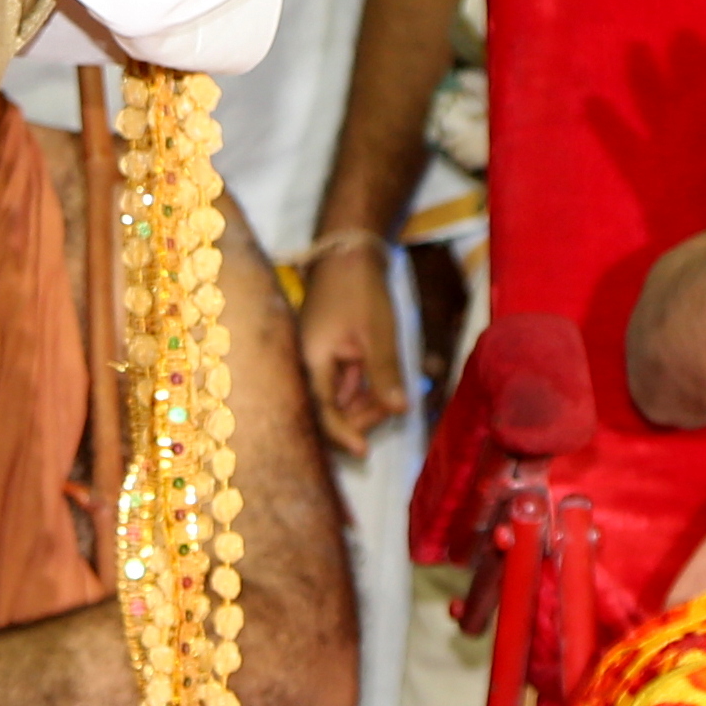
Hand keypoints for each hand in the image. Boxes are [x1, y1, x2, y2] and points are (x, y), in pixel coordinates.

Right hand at [298, 240, 403, 459]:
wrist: (347, 254)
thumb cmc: (361, 290)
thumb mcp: (379, 332)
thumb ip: (385, 372)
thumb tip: (400, 410)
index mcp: (310, 360)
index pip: (322, 411)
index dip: (343, 434)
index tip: (365, 451)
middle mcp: (305, 365)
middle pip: (327, 412)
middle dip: (359, 417)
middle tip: (393, 406)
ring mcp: (313, 361)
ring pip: (335, 400)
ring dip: (362, 405)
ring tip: (391, 395)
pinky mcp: (323, 356)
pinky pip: (338, 385)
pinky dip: (360, 390)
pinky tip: (380, 386)